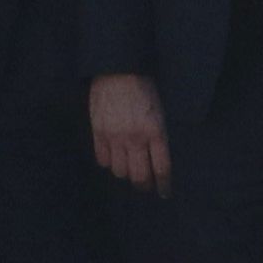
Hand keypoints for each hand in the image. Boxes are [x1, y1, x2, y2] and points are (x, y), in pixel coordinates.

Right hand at [88, 72, 171, 195]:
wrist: (118, 70)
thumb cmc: (144, 87)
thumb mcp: (160, 111)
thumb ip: (158, 135)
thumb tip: (157, 158)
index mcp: (156, 131)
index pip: (161, 168)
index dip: (163, 184)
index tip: (163, 192)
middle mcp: (136, 138)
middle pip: (139, 176)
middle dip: (144, 185)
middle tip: (146, 186)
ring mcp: (115, 137)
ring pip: (120, 171)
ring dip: (125, 173)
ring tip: (129, 169)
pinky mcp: (98, 132)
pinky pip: (102, 159)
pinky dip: (108, 162)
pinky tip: (113, 157)